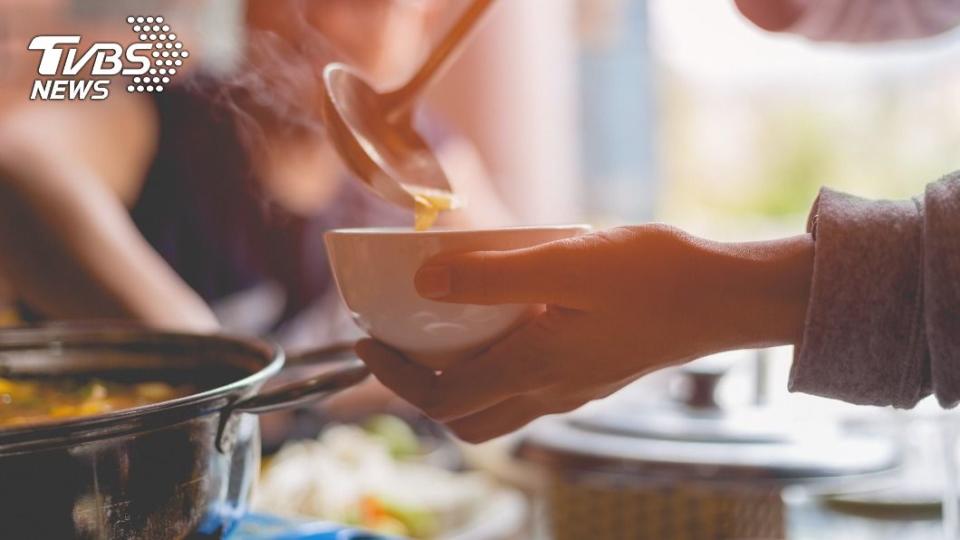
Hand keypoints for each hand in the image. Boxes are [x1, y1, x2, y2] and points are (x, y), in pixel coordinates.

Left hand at [357, 225, 812, 442]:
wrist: (727, 297)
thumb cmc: (656, 275)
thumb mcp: (568, 262)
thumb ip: (493, 276)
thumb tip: (426, 285)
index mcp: (536, 366)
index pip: (440, 396)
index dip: (392, 374)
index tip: (366, 338)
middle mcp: (549, 389)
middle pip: (463, 416)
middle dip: (419, 386)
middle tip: (400, 340)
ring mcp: (572, 386)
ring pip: (495, 406)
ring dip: (457, 379)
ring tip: (444, 328)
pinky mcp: (591, 372)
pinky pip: (526, 385)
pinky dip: (496, 364)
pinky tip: (504, 316)